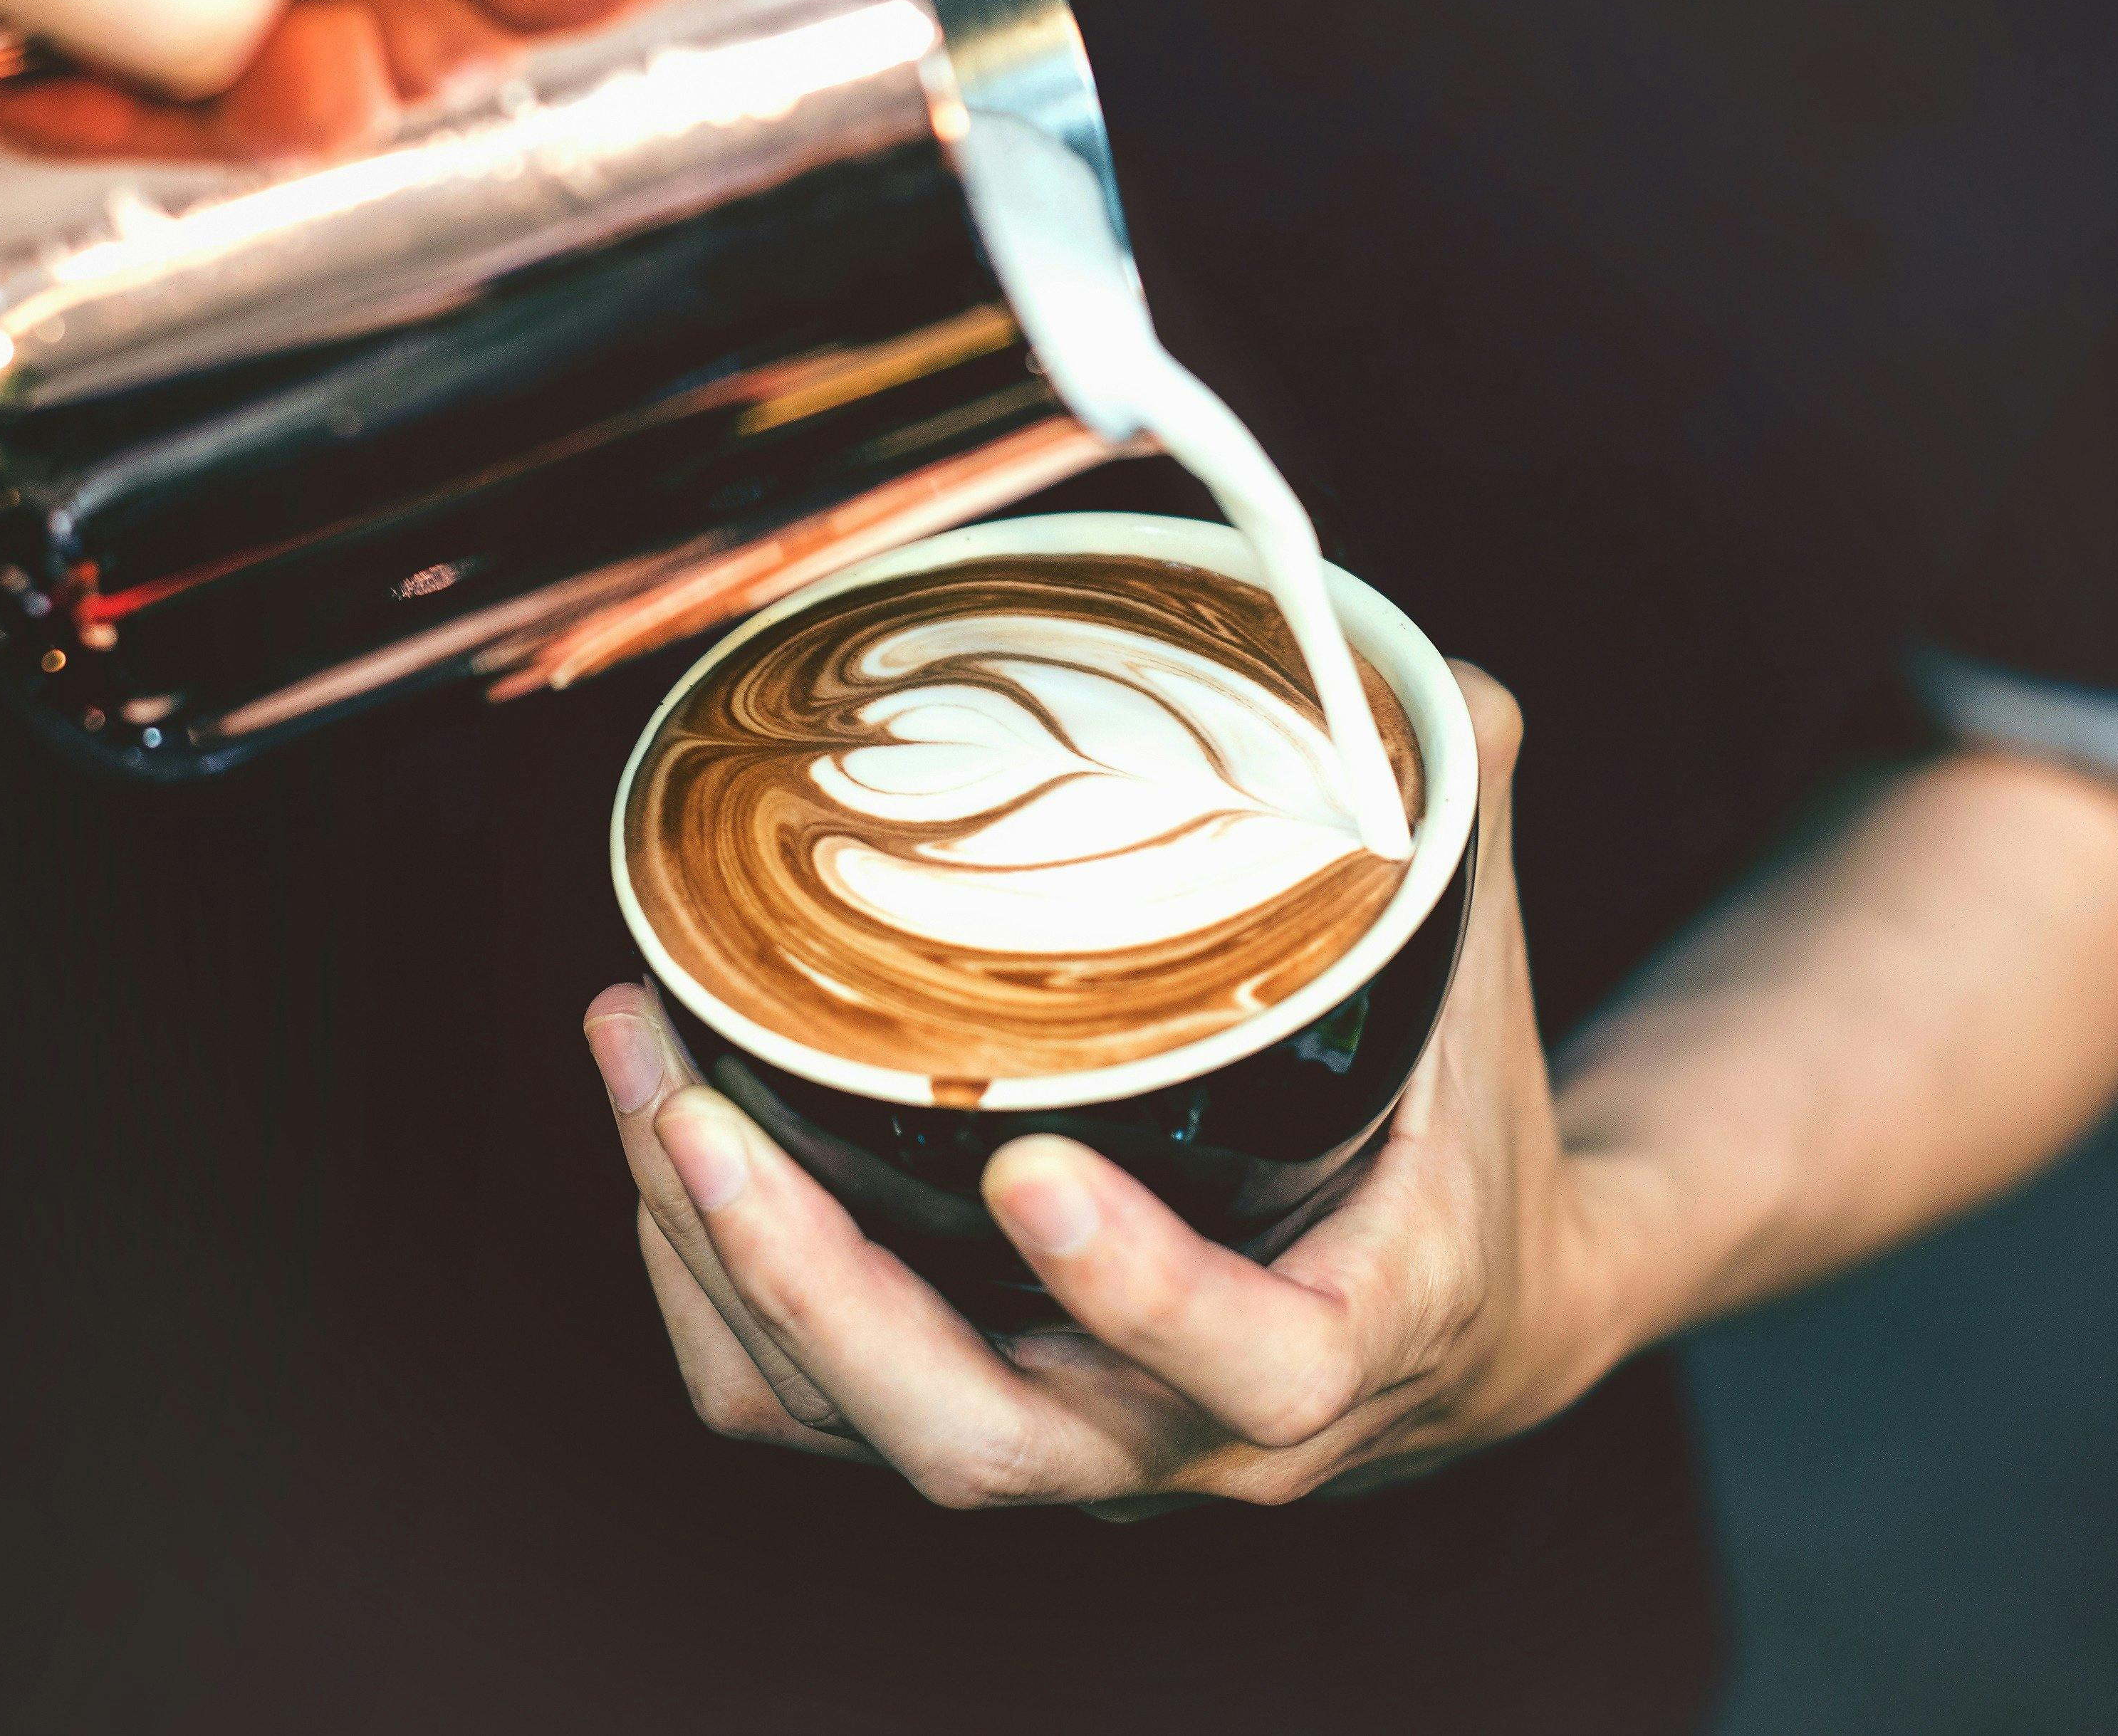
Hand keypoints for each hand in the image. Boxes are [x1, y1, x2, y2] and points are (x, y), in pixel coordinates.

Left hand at [581, 665, 1640, 1512]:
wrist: (1459, 1330)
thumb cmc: (1461, 1147)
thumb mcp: (1481, 998)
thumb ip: (1450, 830)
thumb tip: (1417, 673)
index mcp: (1340, 1344)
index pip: (1246, 1364)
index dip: (1135, 1288)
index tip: (1031, 1168)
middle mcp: (1179, 1437)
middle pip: (975, 1439)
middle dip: (810, 1286)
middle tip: (700, 1112)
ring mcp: (1062, 1442)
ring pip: (840, 1421)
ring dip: (710, 1255)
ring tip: (636, 1049)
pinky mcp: (971, 1413)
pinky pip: (794, 1400)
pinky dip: (705, 1278)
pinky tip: (660, 1124)